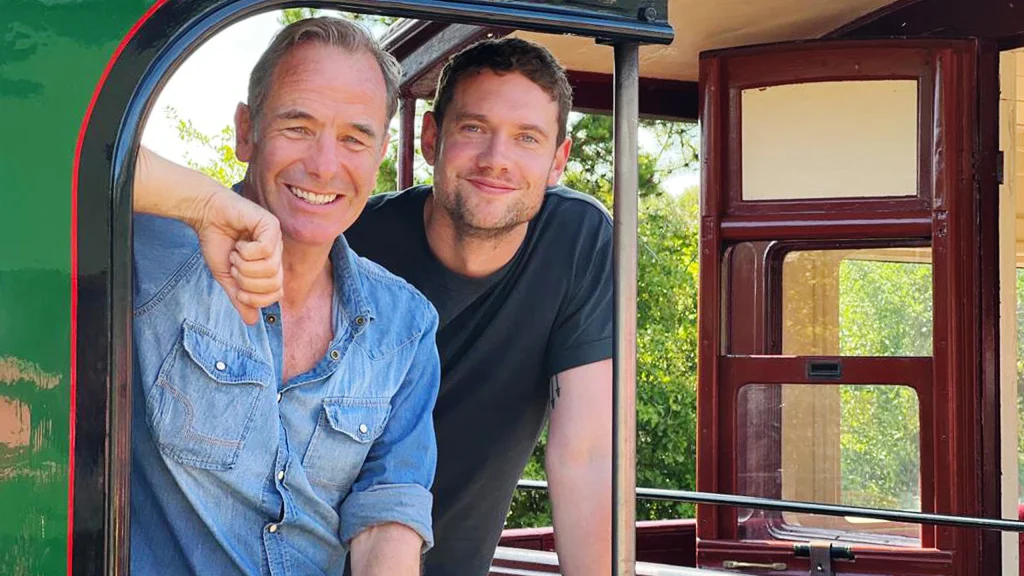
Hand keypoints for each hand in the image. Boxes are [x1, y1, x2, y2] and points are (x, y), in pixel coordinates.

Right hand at [190, 189, 283, 323]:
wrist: (205, 216)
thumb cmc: (217, 242)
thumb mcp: (227, 278)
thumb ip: (239, 298)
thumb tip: (252, 322)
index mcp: (270, 266)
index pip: (276, 294)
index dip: (255, 297)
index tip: (237, 287)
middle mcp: (277, 254)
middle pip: (274, 284)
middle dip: (247, 281)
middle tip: (235, 266)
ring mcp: (276, 239)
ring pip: (270, 268)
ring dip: (244, 265)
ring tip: (236, 253)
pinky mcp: (271, 225)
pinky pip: (265, 250)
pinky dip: (246, 251)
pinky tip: (239, 242)